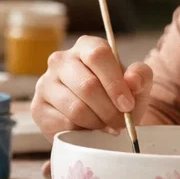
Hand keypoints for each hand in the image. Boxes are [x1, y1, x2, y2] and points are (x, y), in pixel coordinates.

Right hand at [31, 35, 153, 135]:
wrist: (99, 121)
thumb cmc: (118, 98)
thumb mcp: (137, 86)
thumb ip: (141, 77)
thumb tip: (132, 80)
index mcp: (86, 47)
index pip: (98, 55)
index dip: (114, 83)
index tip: (127, 105)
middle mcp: (61, 60)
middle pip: (87, 85)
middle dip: (109, 110)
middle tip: (120, 124)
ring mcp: (45, 83)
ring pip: (75, 108)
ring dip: (96, 123)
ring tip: (106, 127)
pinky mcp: (38, 107)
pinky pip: (63, 123)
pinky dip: (81, 132)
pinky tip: (88, 130)